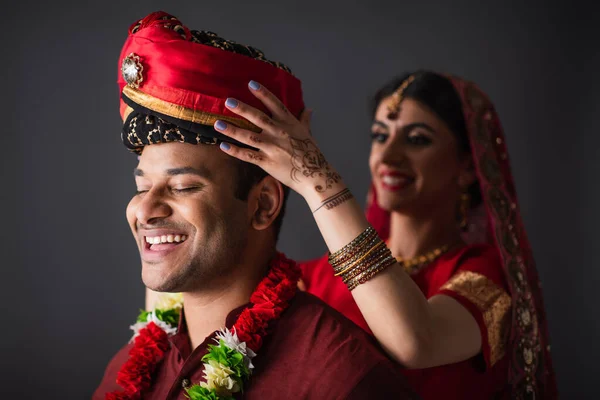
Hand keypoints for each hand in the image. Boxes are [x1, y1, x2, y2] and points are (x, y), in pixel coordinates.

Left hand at [214, 80, 344, 204]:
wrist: (314, 175)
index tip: (250, 84)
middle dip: (242, 109)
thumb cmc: (311, 153)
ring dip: (232, 130)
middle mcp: (279, 133)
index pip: (275, 104)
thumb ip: (304, 120)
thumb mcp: (308, 133)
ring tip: (217, 124)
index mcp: (288, 123)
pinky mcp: (267, 162)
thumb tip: (309, 109)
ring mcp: (272, 148)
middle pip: (258, 118)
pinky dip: (235, 151)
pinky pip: (248, 155)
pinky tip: (223, 145)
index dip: (263, 93)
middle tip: (228, 101)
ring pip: (249, 136)